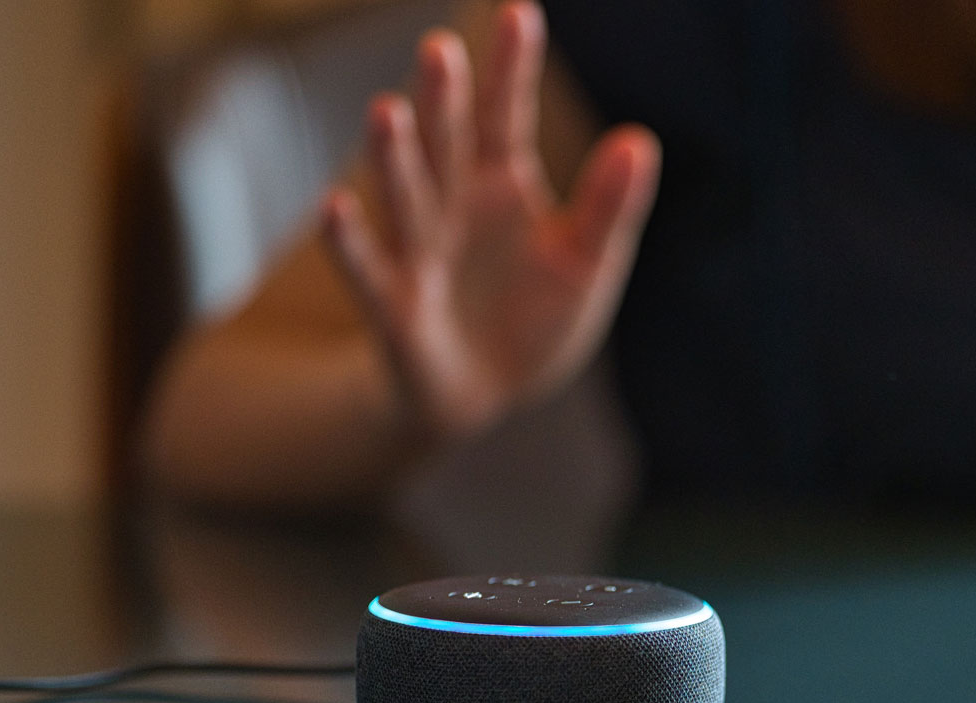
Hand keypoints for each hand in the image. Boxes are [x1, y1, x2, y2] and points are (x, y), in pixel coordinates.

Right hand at [322, 1, 660, 444]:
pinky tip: (333, 206)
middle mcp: (452, 203)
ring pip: (404, 196)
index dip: (510, 70)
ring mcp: (420, 250)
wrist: (490, 392)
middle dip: (443, 101)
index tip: (519, 14)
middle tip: (441, 48)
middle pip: (447, 144)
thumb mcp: (587, 261)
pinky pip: (369, 269)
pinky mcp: (395, 306)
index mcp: (501, 180)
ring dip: (393, 157)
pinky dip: (351, 243)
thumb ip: (610, 206)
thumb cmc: (534, 312)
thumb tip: (642, 141)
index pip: (505, 115)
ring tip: (386, 110)